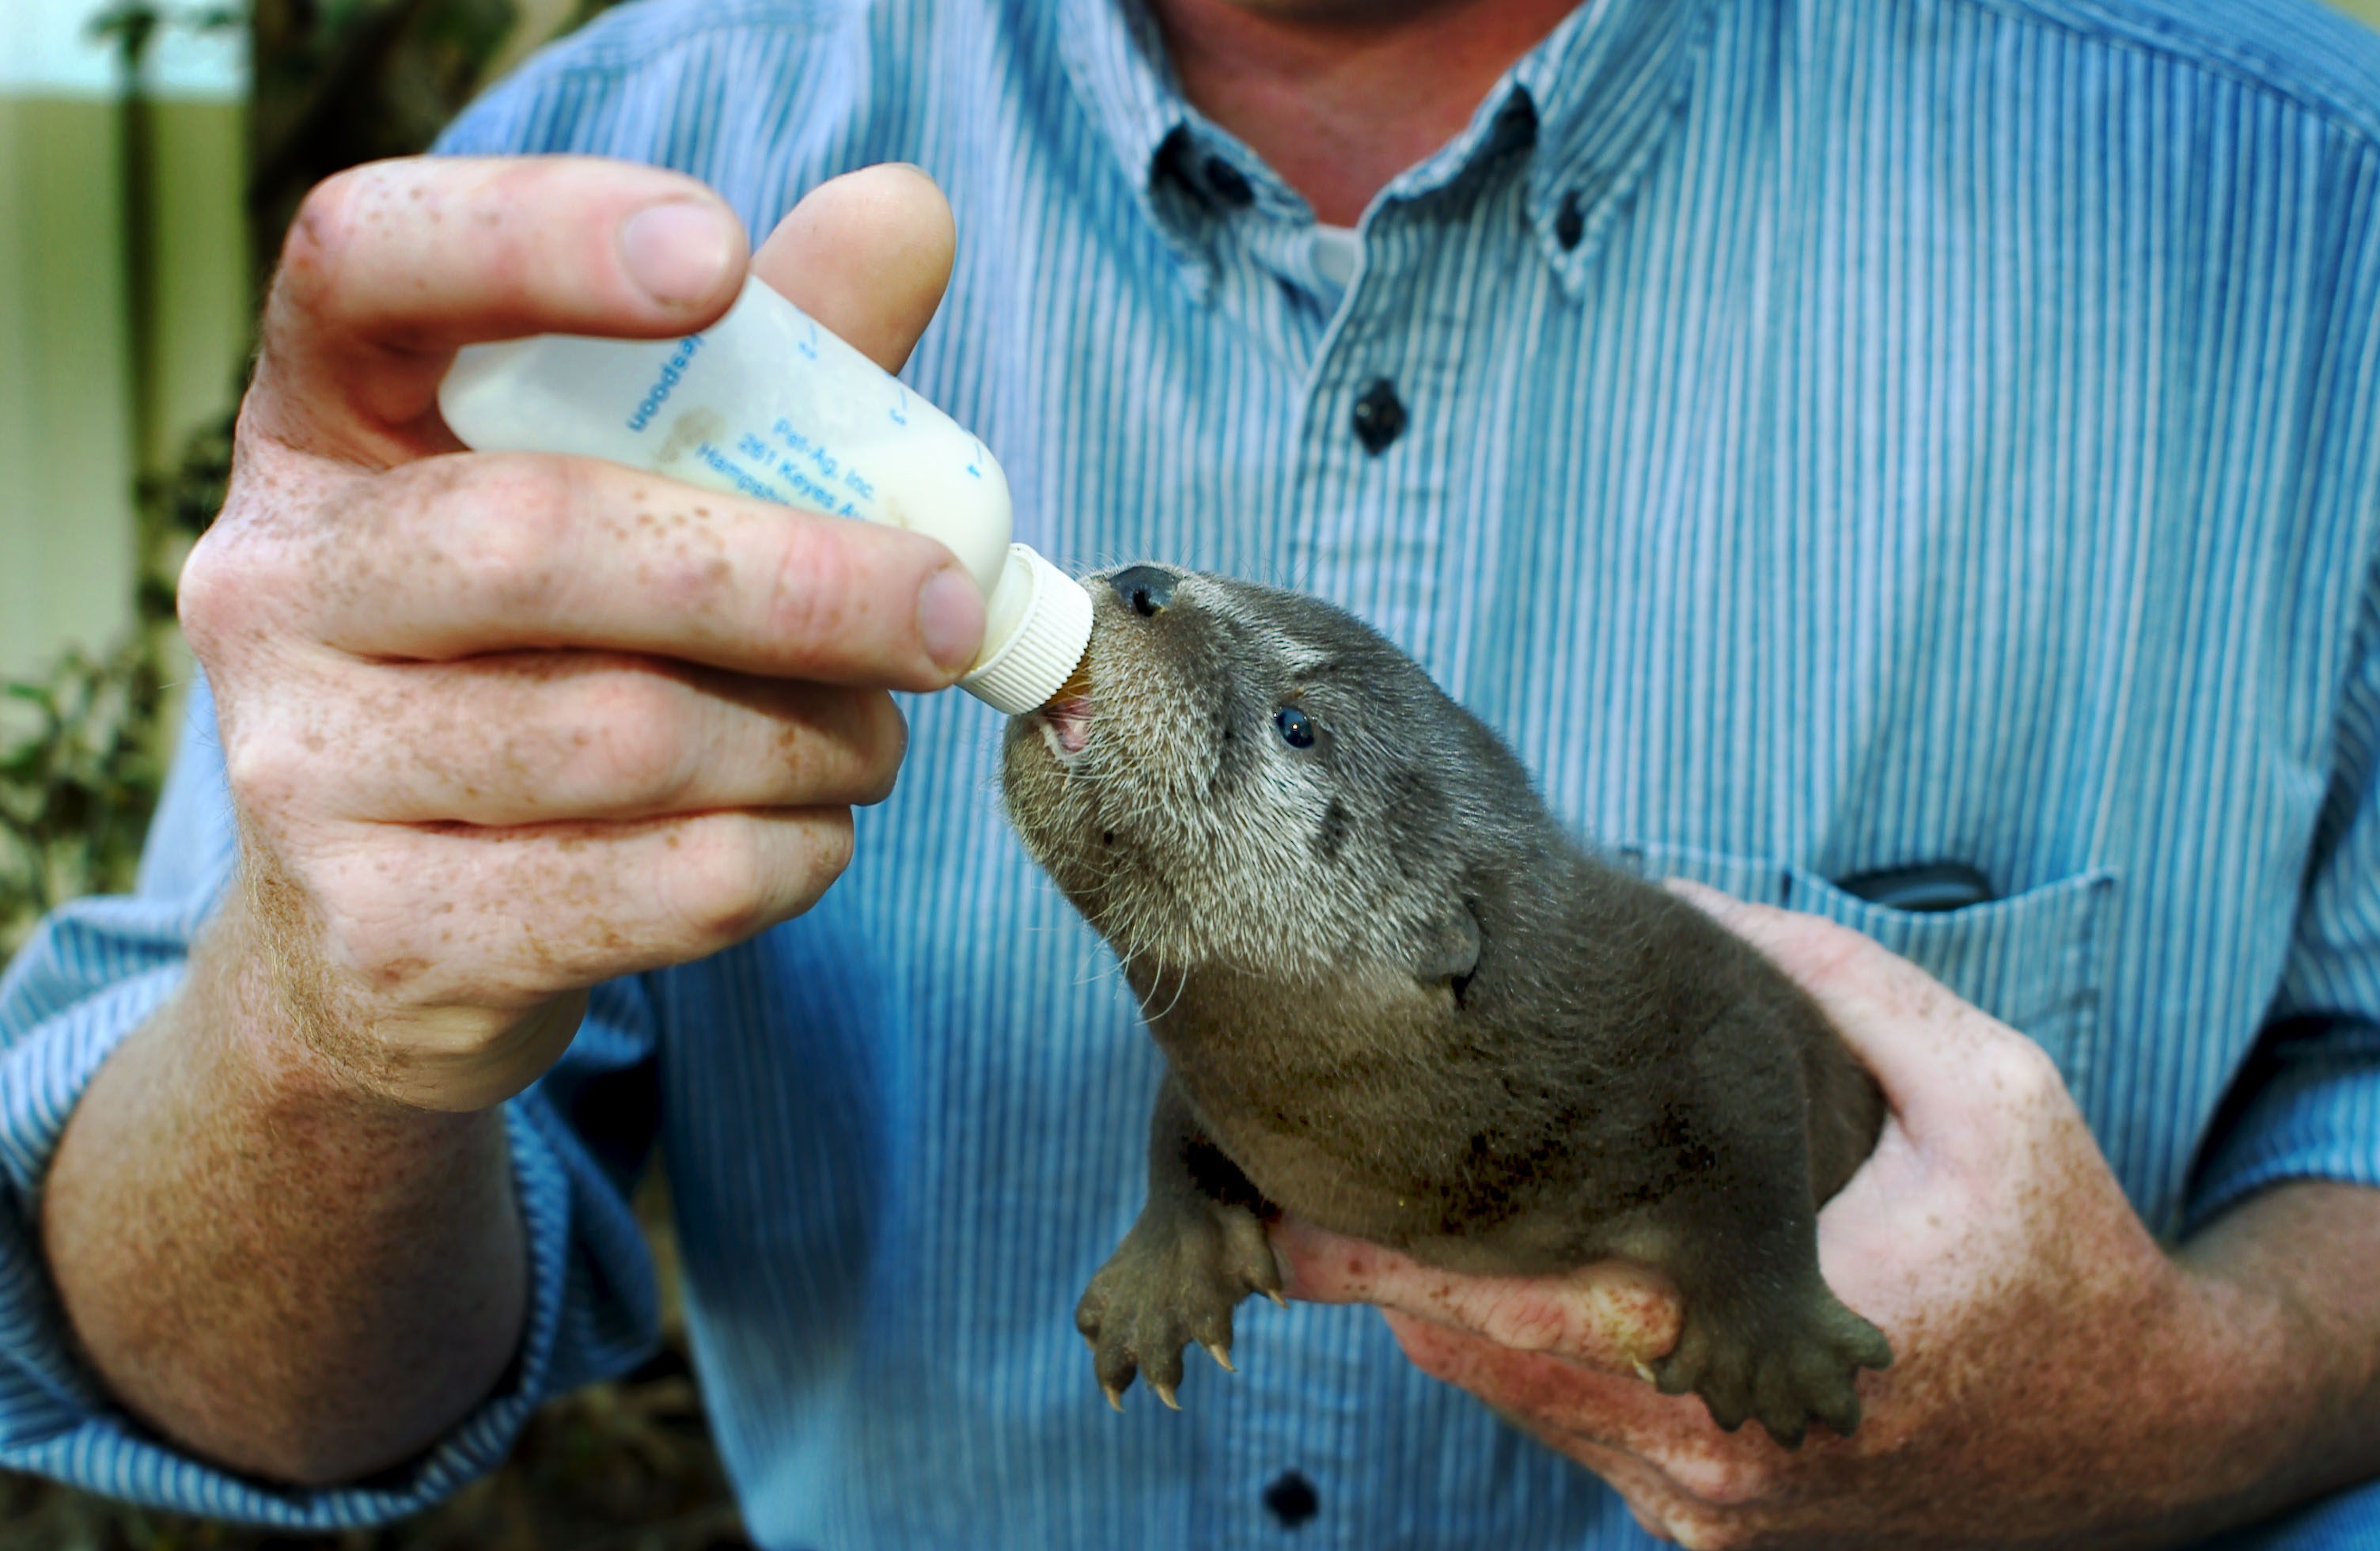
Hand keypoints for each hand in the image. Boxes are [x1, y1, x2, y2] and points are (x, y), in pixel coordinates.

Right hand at [182, 155, 981, 1110]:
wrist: (395, 942)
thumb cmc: (545, 664)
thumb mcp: (629, 496)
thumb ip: (761, 368)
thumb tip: (909, 211)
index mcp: (325, 424)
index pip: (367, 262)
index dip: (535, 238)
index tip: (718, 255)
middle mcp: (273, 580)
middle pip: (544, 537)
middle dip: (794, 579)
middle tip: (942, 610)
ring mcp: (301, 769)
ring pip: (624, 737)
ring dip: (810, 740)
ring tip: (869, 739)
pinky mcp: (383, 936)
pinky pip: (650, 889)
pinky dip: (783, 858)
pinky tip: (808, 834)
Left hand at [1276, 882, 2289, 1547]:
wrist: (2146, 1437)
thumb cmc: (2060, 1247)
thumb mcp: (1984, 1087)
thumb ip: (1828, 987)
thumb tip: (1684, 900)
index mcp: (1763, 1341)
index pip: (1517, 1305)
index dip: (1383, 1254)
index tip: (1275, 1200)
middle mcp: (1711, 1451)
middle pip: (1482, 1361)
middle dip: (1380, 1271)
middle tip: (1270, 1187)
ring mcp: (1704, 1507)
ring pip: (1513, 1401)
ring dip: (1443, 1311)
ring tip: (1363, 1205)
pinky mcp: (1708, 1527)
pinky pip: (1568, 1431)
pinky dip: (1517, 1357)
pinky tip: (1489, 1273)